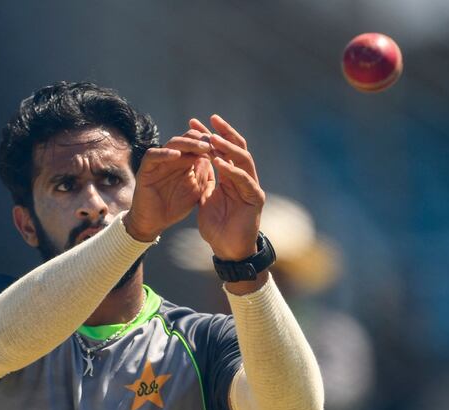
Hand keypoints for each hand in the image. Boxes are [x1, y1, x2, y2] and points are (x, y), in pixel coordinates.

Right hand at [123, 135, 211, 241]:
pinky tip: (177, 155)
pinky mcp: (145, 169)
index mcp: (185, 161)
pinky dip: (164, 153)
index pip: (198, 144)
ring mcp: (158, 162)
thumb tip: (219, 157)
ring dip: (188, 144)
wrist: (154, 222)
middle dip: (201, 140)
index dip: (211, 144)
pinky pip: (152, 155)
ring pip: (172, 143)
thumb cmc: (175, 207)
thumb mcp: (196, 190)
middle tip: (214, 144)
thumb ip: (205, 175)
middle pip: (187, 139)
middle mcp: (171, 157)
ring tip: (201, 147)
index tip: (225, 148)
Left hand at [190, 115, 264, 260]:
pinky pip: (244, 180)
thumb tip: (196, 163)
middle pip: (237, 148)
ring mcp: (251, 187)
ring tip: (213, 139)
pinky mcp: (255, 198)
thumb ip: (204, 181)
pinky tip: (219, 163)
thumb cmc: (217, 228)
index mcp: (230, 178)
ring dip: (228, 148)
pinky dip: (232, 170)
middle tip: (209, 120)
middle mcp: (243, 178)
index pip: (222, 150)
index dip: (209, 135)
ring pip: (243, 160)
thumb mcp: (205, 199)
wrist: (227, 250)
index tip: (193, 124)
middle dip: (222, 133)